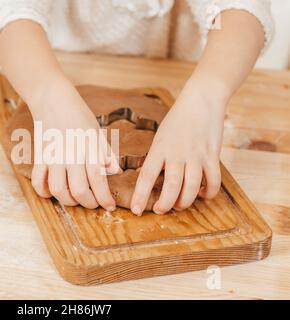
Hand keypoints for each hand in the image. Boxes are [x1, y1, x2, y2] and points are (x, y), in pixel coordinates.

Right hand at [29, 79, 119, 210]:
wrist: (52, 98)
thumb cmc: (78, 114)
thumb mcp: (97, 131)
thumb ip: (106, 153)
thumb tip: (114, 172)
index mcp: (89, 148)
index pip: (98, 181)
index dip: (105, 198)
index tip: (110, 206)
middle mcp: (71, 154)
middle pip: (79, 191)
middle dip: (89, 203)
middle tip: (93, 204)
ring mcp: (54, 156)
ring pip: (59, 190)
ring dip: (68, 201)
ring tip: (75, 200)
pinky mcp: (40, 156)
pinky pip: (39, 181)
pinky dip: (44, 192)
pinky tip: (52, 193)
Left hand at [130, 85, 225, 214]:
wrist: (201, 100)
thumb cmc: (177, 120)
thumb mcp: (160, 137)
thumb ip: (157, 158)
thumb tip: (152, 181)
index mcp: (159, 148)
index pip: (146, 176)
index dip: (141, 196)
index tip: (137, 210)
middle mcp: (177, 153)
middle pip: (170, 187)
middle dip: (165, 205)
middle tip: (161, 210)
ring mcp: (196, 155)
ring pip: (191, 188)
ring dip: (184, 202)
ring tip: (179, 205)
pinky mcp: (213, 155)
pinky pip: (213, 181)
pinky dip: (208, 193)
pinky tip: (201, 194)